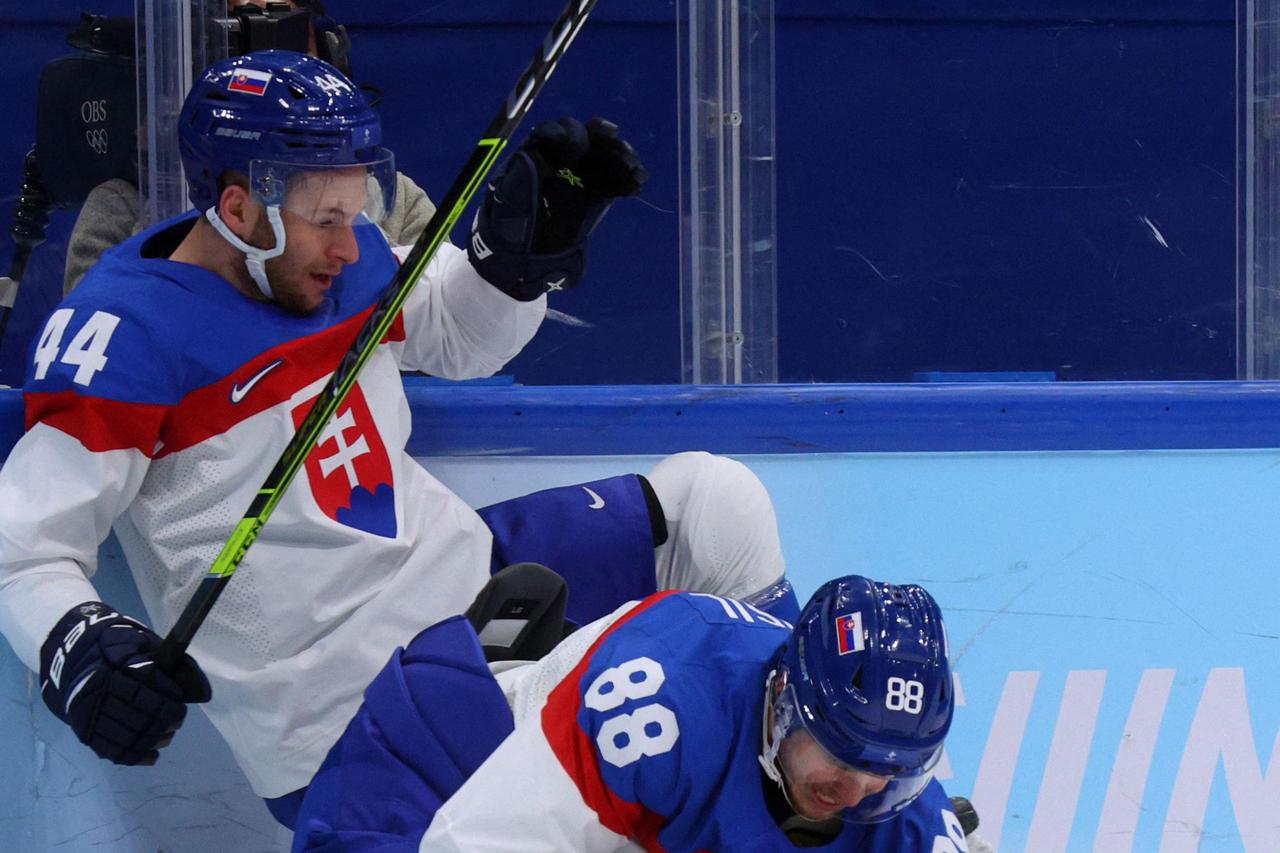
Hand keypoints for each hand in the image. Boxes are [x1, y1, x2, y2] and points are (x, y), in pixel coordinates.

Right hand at [39, 601, 210, 765]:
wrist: (73, 660)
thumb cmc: (118, 650)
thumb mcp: (141, 643)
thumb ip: (170, 662)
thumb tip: (202, 692)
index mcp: (109, 667)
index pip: (141, 689)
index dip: (165, 699)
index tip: (180, 702)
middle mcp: (96, 693)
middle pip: (135, 716)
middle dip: (162, 721)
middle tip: (177, 721)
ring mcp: (89, 715)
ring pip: (125, 736)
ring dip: (152, 740)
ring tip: (168, 736)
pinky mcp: (86, 731)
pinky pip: (111, 750)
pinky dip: (135, 756)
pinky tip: (152, 756)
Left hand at [468, 116, 647, 299]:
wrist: (526, 252)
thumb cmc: (510, 222)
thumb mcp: (507, 196)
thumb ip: (520, 176)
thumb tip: (530, 155)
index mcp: (540, 153)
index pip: (555, 132)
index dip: (565, 133)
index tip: (571, 145)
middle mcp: (565, 158)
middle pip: (589, 137)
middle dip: (603, 137)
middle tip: (615, 141)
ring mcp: (585, 174)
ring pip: (608, 156)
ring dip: (623, 156)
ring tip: (633, 169)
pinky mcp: (600, 193)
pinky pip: (618, 181)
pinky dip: (629, 180)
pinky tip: (636, 185)